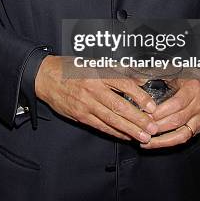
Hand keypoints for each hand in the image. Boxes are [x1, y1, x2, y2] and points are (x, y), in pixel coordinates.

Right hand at [35, 56, 158, 142]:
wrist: (46, 77)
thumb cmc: (72, 68)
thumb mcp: (95, 63)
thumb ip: (118, 71)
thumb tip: (140, 78)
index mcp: (98, 73)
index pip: (124, 85)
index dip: (140, 96)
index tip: (152, 106)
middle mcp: (93, 89)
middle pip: (119, 106)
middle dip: (138, 119)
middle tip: (153, 127)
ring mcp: (86, 104)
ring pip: (111, 119)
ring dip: (129, 130)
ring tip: (144, 137)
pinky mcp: (80, 115)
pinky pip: (100, 126)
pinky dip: (115, 132)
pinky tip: (126, 136)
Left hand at [139, 69, 199, 149]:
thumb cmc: (188, 80)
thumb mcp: (176, 74)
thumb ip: (159, 78)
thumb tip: (137, 81)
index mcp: (192, 89)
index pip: (177, 103)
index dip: (161, 111)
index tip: (146, 114)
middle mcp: (198, 105)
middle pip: (177, 120)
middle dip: (158, 126)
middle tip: (142, 128)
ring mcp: (199, 119)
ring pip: (181, 134)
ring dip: (162, 140)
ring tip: (146, 141)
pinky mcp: (198, 129)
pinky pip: (183, 139)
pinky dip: (168, 143)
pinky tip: (155, 144)